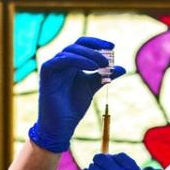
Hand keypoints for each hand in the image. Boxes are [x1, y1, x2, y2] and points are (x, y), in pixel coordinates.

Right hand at [28, 37, 125, 152]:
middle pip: (77, 45)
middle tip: (109, 59)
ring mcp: (53, 66)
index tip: (113, 46)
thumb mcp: (92, 87)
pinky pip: (61, 60)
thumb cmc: (73, 107)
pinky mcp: (46, 72)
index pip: (83, 45)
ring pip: (70, 51)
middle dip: (95, 48)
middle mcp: (61, 62)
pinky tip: (92, 67)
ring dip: (89, 55)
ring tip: (102, 64)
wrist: (61, 126)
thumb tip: (122, 68)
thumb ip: (103, 76)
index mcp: (71, 63)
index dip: (97, 43)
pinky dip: (78, 60)